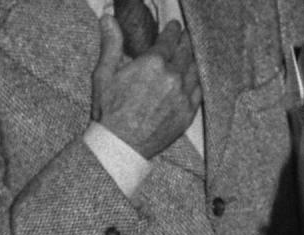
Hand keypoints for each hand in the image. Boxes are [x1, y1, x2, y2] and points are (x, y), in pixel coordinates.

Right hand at [91, 15, 201, 158]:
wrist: (122, 145)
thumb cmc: (110, 111)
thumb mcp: (104, 74)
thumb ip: (111, 44)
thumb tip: (108, 19)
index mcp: (153, 63)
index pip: (169, 40)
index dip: (173, 30)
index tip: (174, 26)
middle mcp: (172, 78)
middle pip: (185, 53)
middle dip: (185, 42)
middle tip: (185, 37)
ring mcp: (183, 97)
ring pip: (195, 71)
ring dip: (194, 60)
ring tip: (192, 55)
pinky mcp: (187, 114)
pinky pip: (199, 93)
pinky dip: (199, 81)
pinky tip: (196, 78)